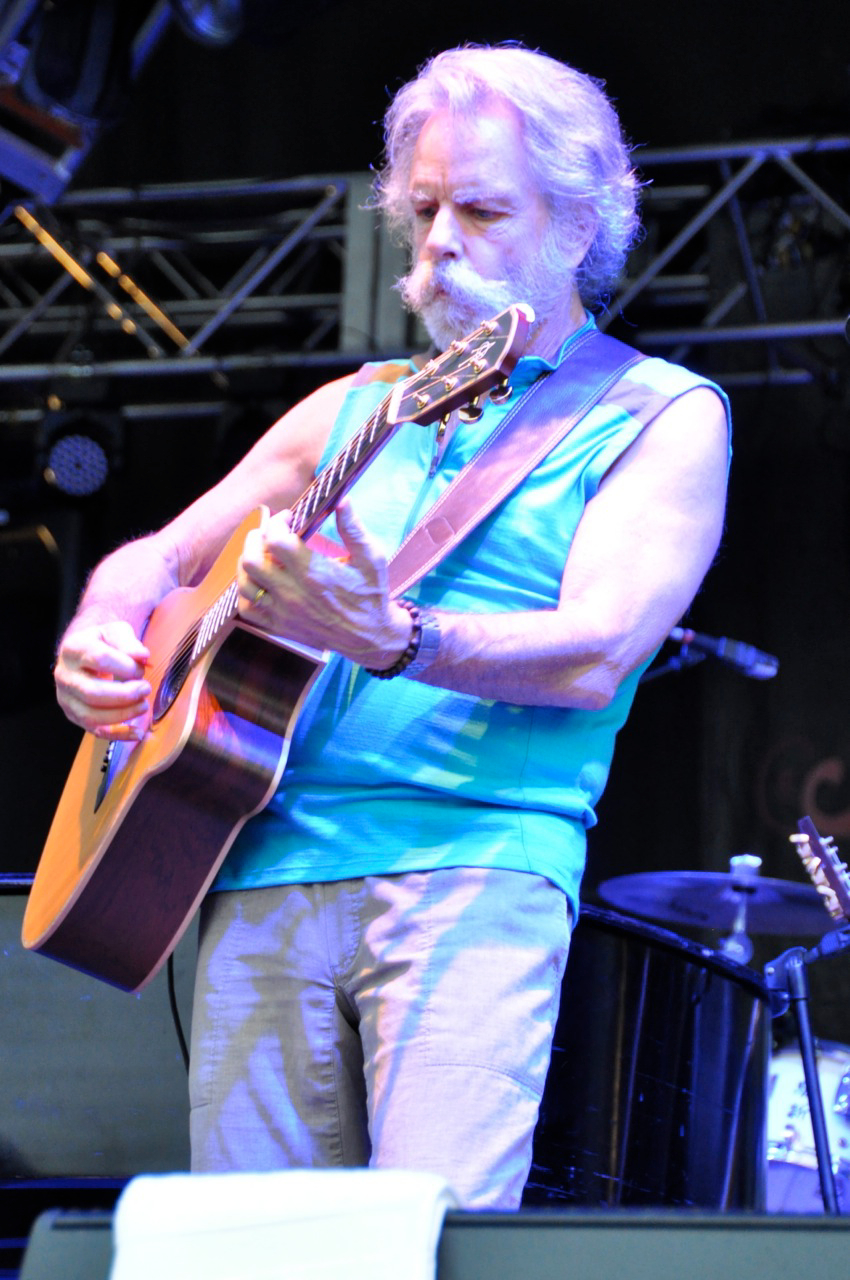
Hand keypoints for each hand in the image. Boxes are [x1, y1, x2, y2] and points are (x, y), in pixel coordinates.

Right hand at [55, 620, 151, 739]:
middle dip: (124, 695)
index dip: (125, 666)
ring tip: (142, 706)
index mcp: (74, 649)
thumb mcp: (115, 632)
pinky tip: (137, 733)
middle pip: (92, 692)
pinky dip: (118, 735)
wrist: (84, 654)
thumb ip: (128, 642)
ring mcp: (66, 698)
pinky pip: (95, 731)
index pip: (100, 659)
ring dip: (122, 715)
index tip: (141, 669)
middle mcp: (64, 675)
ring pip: (90, 716)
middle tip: (145, 689)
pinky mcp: (74, 715)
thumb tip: (143, 657)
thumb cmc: (103, 642)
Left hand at [237, 499, 411, 667]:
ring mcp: (283, 612)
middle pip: (252, 560)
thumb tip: (341, 500)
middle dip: (256, 539)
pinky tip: (259, 581)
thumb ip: (353, 528)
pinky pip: (246, 608)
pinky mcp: (279, 626)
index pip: (276, 540)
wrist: (369, 636)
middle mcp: (293, 593)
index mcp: (314, 573)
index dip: (277, 522)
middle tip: (269, 533)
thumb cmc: (370, 594)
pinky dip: (247, 592)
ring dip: (248, 563)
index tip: (288, 518)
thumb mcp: (371, 558)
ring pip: (245, 583)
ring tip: (261, 554)